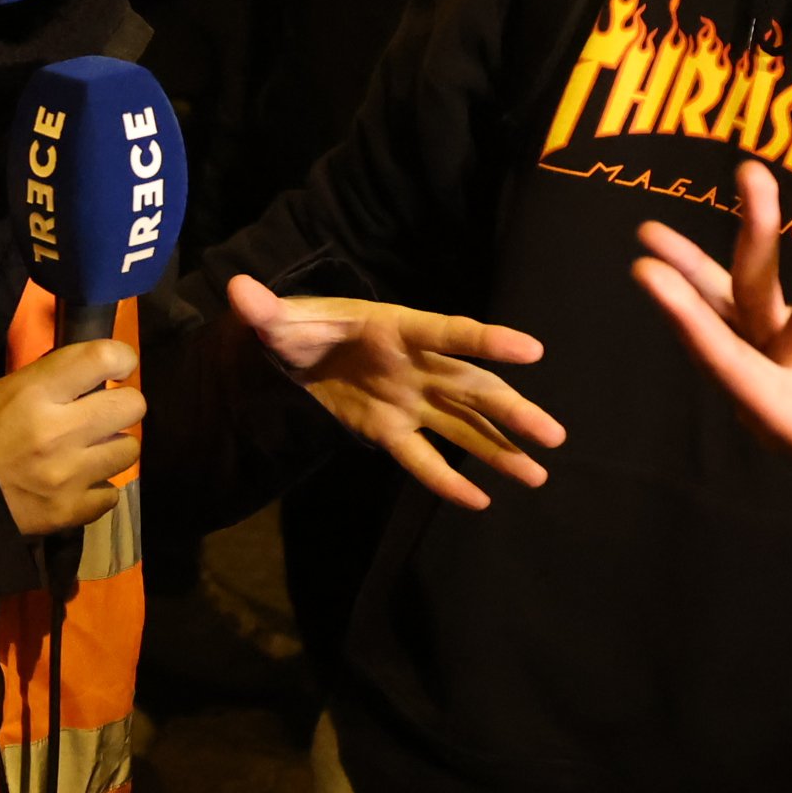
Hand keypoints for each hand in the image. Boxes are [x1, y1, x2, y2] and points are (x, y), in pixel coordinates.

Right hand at [0, 338, 143, 537]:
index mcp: (35, 393)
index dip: (120, 359)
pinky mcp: (71, 510)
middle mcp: (58, 431)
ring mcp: (68, 474)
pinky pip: (112, 494)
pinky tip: (78, 484)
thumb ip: (53, 379)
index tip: (117, 368)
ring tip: (89, 452)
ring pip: (129, 450)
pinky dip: (97, 489)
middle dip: (122, 406)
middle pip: (132, 406)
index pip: (103, 358)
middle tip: (102, 414)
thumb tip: (97, 375)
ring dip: (112, 448)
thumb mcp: (6, 390)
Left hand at [222, 280, 557, 509]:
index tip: (532, 349)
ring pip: (463, 426)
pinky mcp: (391, 431)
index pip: (448, 333)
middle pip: (472, 389)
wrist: (293, 352)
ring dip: (500, 448)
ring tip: (539, 474)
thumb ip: (264, 311)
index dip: (487, 341)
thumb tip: (239, 290)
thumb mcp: (277, 319)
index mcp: (397, 328)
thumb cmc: (297, 326)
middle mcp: (416, 366)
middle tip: (552, 434)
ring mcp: (409, 401)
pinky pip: (425, 458)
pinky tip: (482, 502)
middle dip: (512, 410)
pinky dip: (448, 480)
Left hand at [630, 158, 791, 556]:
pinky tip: (753, 208)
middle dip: (701, 276)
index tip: (650, 282)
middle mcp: (784, 393)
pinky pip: (789, 290)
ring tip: (743, 172)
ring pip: (760, 295)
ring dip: (748, 237)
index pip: (736, 374)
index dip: (694, 329)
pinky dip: (773, 250)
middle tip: (648, 236)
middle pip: (739, 323)